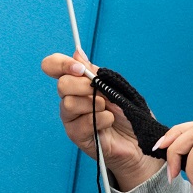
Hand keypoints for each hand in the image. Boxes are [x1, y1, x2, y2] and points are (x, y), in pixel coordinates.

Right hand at [42, 53, 162, 192]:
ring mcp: (72, 119)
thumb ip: (95, 72)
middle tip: (100, 92)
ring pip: (69, 105)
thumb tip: (77, 53)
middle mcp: (70, 99)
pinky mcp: (77, 136)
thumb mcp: (114, 86)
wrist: (140, 139)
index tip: (79, 68)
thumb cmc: (128, 113)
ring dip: (94, 104)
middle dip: (83, 86)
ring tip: (107, 109)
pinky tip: (109, 122)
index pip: (53, 67)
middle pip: (61, 85)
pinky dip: (101, 119)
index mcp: (77, 83)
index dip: (60, 64)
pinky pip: (81, 124)